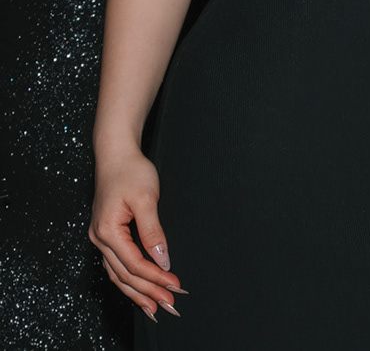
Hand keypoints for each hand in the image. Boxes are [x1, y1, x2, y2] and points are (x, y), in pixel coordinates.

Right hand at [89, 147, 182, 321]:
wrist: (116, 156)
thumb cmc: (131, 173)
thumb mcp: (147, 199)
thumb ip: (153, 231)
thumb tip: (162, 259)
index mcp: (107, 231)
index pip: (134, 264)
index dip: (155, 278)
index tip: (175, 286)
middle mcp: (99, 239)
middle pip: (124, 275)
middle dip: (148, 292)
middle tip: (170, 305)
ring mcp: (100, 239)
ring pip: (117, 274)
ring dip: (137, 291)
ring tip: (155, 307)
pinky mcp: (106, 237)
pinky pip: (116, 266)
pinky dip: (129, 280)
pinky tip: (140, 290)